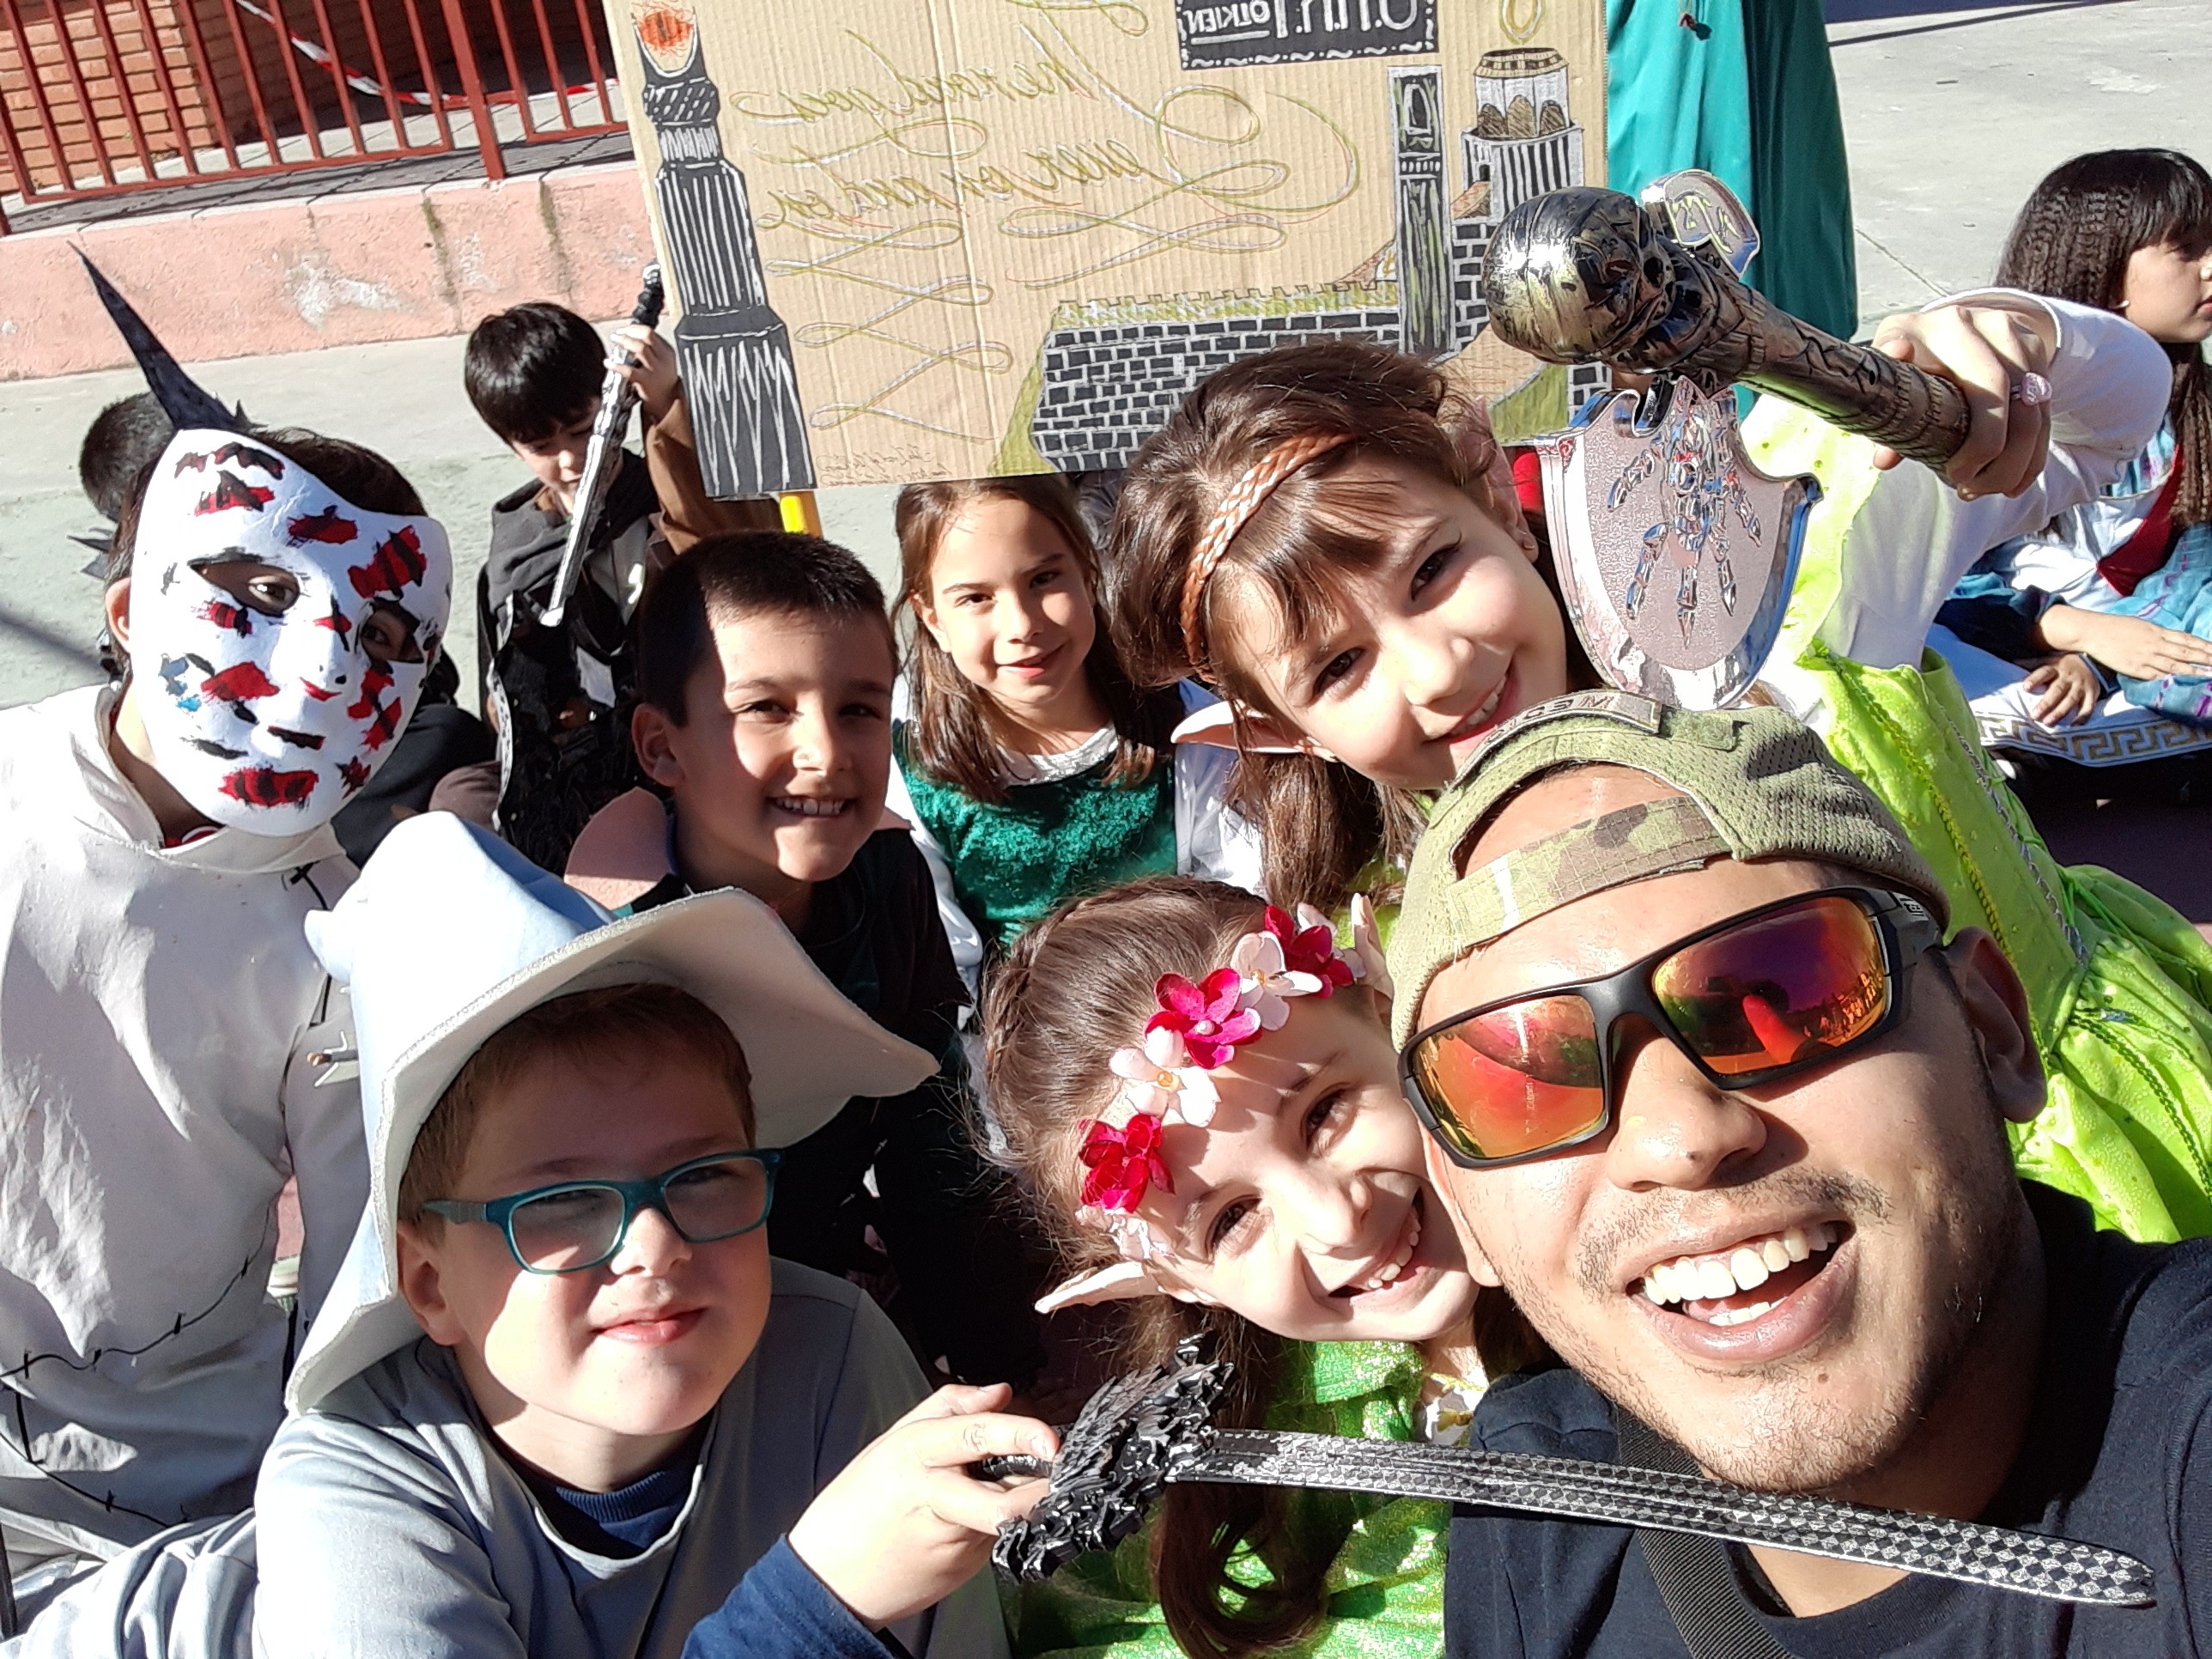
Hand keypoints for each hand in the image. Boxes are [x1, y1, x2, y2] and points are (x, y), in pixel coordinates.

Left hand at [609, 323, 678, 424]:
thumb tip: (628, 336)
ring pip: (639, 348)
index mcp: (667, 351)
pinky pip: (629, 370)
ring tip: (614, 342)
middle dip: (629, 332)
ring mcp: (655, 370)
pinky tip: (608, 363)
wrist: (667, 402)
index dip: (634, 328)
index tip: (624, 330)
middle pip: (647, 335)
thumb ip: (651, 349)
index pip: (650, 332)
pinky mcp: (646, 381)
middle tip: (617, 335)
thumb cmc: (660, 380)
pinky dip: (616, 365)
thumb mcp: (662, 362)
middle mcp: (663, 358)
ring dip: (624, 342)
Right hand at [786, 1384, 1054, 1627]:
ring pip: (1006, 1516)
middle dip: (1039, 1492)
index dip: (1021, 1435)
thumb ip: (951, 1409)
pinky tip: (981, 1520)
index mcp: (915, 1452)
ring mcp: (949, 1539)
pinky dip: (1001, 1525)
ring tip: (1019, 1491)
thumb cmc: (859, 1502)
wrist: (828, 1577)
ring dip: (1024, 1505)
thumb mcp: (894, 1440)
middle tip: (1063, 1478)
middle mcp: (934, 1495)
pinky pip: (995, 1538)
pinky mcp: (959, 1568)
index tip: (1052, 1440)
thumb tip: (1000, 1392)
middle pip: (1000, 1497)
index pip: (977, 1435)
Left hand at [1868, 299, 2055, 499]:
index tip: (1954, 473)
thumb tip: (1885, 459)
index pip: (1976, 384)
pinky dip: (2032, 454)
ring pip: (2033, 407)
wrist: (1941, 325)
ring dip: (2017, 460)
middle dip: (1994, 453)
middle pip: (2007, 395)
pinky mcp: (2034, 350)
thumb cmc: (1905, 363)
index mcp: (1930, 329)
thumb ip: (1887, 415)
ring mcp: (2012, 334)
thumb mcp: (1889, 379)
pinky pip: (2044, 410)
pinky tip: (2015, 482)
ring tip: (1990, 489)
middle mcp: (1976, 324)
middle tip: (1969, 487)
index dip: (1976, 436)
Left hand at [2024, 654, 2101, 725]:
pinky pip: (2088, 707)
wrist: (2092, 662)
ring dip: (2060, 712)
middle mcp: (2069, 677)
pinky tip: (2074, 726)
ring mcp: (2081, 686)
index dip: (2035, 679)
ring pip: (2071, 700)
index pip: (2044, 672)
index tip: (2025, 688)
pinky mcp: (2092, 694)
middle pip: (2057, 690)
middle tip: (2034, 716)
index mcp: (2055, 668)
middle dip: (2046, 703)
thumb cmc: (2062, 666)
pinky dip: (2082, 717)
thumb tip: (2013, 660)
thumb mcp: (2048, 660)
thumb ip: (2032, 663)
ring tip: (2048, 723)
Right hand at [2037, 605, 2211, 679]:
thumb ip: (2157, 633)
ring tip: (2208, 675)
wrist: (2092, 631)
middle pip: (2186, 653)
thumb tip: (2172, 639)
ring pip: (2175, 666)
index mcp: (2157, 631)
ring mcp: (2145, 657)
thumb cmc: (2114, 626)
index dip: (2204, 645)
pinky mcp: (2134, 668)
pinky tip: (2181, 683)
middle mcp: (2155, 644)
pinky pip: (2156, 675)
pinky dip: (2170, 679)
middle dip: (2206, 659)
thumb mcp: (2140, 624)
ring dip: (2193, 672)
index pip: (2187, 639)